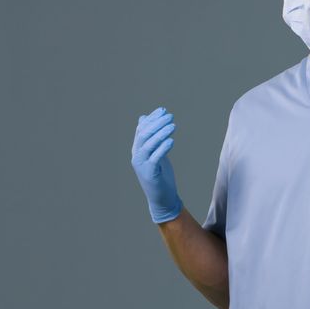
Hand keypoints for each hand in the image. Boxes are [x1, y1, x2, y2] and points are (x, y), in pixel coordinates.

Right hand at [131, 106, 182, 222]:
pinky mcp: (149, 173)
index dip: (152, 119)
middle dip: (157, 123)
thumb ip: (151, 138)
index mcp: (137, 149)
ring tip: (173, 125)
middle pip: (144, 134)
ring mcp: (141, 165)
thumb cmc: (160, 174)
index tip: (163, 110)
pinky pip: (155, 158)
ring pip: (148, 144)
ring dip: (161, 133)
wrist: (162, 198)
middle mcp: (136, 156)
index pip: (141, 129)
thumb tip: (144, 117)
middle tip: (170, 116)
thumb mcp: (155, 153)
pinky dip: (162, 148)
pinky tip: (171, 141)